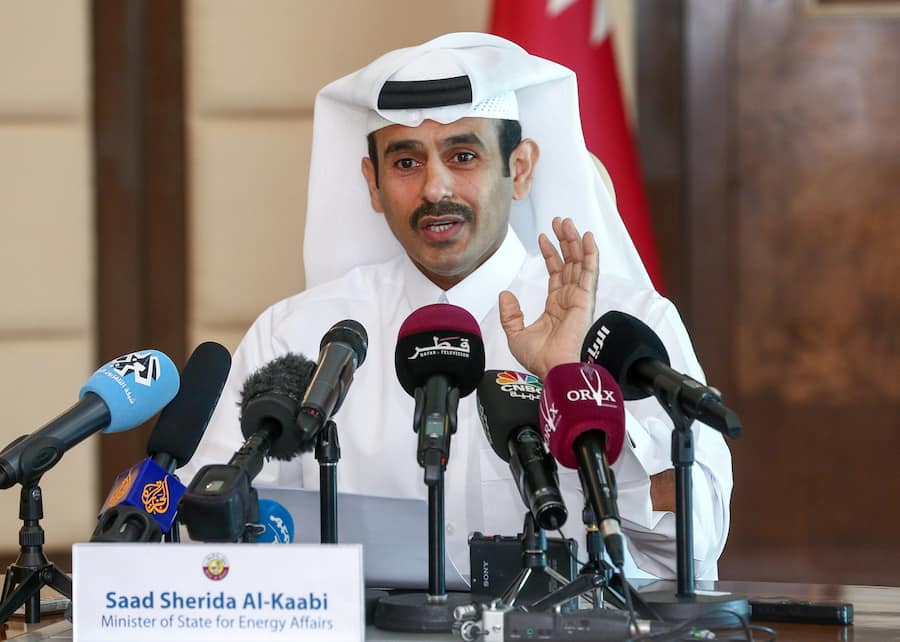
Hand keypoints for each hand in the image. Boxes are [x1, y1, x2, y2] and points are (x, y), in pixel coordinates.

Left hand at [499, 217, 598, 379]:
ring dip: (575, 241)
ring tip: (568, 222)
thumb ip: (510, 314)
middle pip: (569, 262)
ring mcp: (579, 298)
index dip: (550, 253)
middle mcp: (569, 299)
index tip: (544, 237)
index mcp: (556, 306)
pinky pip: (589, 271)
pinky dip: (590, 254)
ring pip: (579, 262)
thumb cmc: (539, 359)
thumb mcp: (516, 334)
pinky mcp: (586, 299)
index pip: (556, 273)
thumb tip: (505, 295)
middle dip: (564, 240)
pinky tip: (587, 237)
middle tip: (559, 220)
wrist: (551, 369)